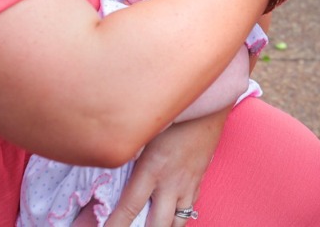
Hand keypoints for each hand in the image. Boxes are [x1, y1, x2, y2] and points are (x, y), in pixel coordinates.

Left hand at [105, 112, 225, 226]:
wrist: (211, 105)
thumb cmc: (175, 112)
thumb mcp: (146, 130)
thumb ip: (129, 148)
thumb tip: (108, 154)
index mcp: (153, 169)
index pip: (130, 207)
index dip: (116, 225)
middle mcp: (172, 183)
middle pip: (159, 225)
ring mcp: (189, 184)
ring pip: (179, 221)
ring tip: (153, 225)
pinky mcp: (200, 180)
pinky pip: (191, 206)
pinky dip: (180, 214)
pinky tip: (172, 213)